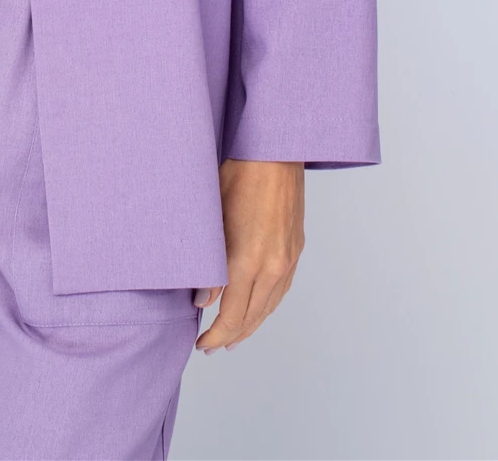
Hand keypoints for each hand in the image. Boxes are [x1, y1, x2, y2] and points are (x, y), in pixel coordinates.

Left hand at [193, 158, 304, 352]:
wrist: (275, 151)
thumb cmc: (237, 174)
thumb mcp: (211, 217)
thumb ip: (208, 265)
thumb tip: (202, 300)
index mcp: (247, 260)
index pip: (231, 316)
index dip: (215, 335)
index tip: (201, 344)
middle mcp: (272, 266)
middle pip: (252, 318)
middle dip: (231, 337)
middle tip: (212, 347)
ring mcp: (287, 258)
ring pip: (269, 307)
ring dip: (250, 326)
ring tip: (233, 336)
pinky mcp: (296, 249)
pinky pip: (282, 290)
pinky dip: (267, 306)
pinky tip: (257, 308)